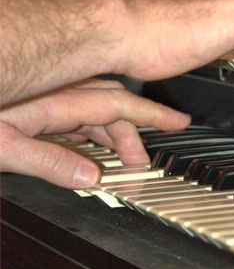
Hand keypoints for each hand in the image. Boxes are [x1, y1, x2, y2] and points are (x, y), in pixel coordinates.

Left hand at [0, 79, 189, 188]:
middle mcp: (60, 91)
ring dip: (115, 131)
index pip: (118, 104)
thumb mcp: (1, 146)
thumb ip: (47, 162)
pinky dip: (95, 127)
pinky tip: (92, 141)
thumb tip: (89, 177)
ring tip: (124, 155)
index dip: (152, 114)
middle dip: (137, 130)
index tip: (179, 121)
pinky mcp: (43, 99)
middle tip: (146, 157)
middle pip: (113, 106)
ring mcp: (52, 92)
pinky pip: (80, 109)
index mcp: (57, 102)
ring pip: (97, 107)